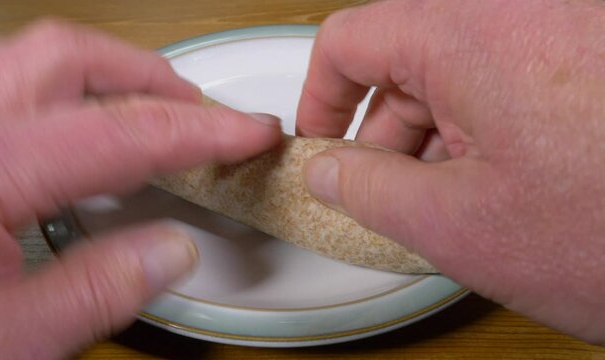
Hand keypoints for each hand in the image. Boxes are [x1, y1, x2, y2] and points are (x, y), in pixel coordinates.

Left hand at [0, 20, 280, 357]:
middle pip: (68, 55)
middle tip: (199, 112)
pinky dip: (50, 87)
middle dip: (150, 77)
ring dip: (100, 74)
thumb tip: (175, 249)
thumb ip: (98, 292)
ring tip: (145, 109)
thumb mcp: (3, 343)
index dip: (200, 131)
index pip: (121, 134)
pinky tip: (67, 123)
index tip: (250, 131)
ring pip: (27, 53)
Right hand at [298, 0, 604, 342]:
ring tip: (455, 202)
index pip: (351, 40)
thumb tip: (327, 171)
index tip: (321, 143)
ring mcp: (564, 27)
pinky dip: (489, 128)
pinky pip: (510, 79)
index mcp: (472, 32)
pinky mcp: (590, 53)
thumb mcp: (460, 225)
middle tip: (387, 192)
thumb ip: (368, 192)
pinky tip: (504, 183)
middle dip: (385, 130)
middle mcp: (521, 10)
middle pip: (407, 57)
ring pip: (460, 71)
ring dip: (439, 136)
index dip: (320, 97)